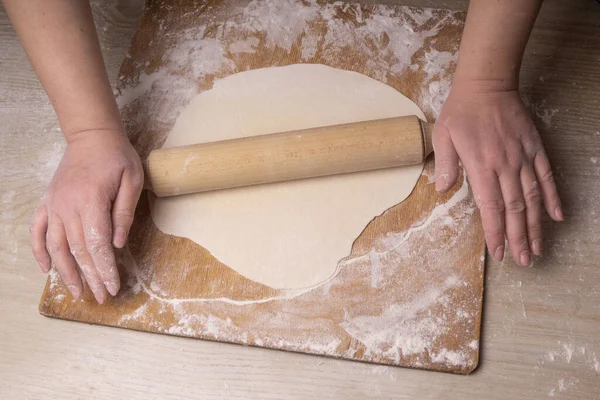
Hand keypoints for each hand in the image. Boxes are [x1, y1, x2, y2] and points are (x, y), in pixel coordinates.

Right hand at [30, 129, 142, 302]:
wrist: (91, 136)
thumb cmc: (117, 157)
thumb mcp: (132, 180)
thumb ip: (124, 212)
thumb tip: (118, 244)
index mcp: (91, 201)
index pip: (97, 244)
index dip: (105, 268)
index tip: (113, 287)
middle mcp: (68, 206)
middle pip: (78, 250)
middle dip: (91, 277)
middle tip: (102, 297)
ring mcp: (54, 205)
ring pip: (57, 246)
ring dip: (66, 272)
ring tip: (76, 293)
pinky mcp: (48, 203)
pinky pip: (37, 231)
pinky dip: (39, 251)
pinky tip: (45, 269)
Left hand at [433, 81, 562, 265]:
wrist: (486, 84)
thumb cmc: (460, 112)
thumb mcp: (442, 136)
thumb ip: (445, 165)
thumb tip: (442, 190)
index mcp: (481, 166)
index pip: (490, 208)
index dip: (495, 232)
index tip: (499, 253)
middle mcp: (505, 166)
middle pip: (515, 209)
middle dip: (518, 238)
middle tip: (523, 261)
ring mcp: (522, 157)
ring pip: (533, 198)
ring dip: (536, 226)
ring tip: (538, 248)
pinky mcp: (534, 148)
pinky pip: (546, 176)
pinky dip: (553, 197)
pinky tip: (558, 216)